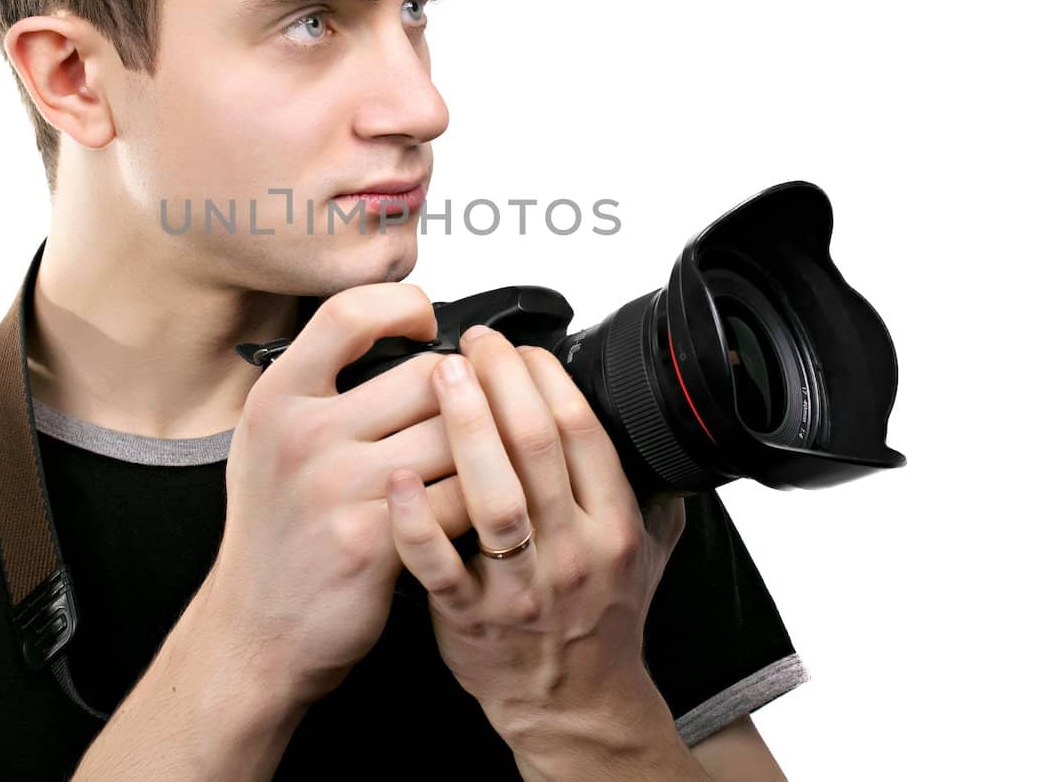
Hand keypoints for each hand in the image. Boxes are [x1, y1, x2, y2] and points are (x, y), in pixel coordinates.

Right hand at [203, 284, 476, 708]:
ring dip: (485, 450)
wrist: (256, 630)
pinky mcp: (373, 543)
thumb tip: (399, 332)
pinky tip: (476, 509)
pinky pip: (460, 499)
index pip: (349, 313)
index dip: (402, 307)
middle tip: (473, 412)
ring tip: (483, 462)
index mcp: (278, 398)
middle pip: (430, 376)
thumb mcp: (270, 438)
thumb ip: (322, 384)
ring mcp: (336, 489)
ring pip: (458, 436)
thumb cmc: (276, 533)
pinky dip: (481, 503)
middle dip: (465, 394)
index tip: (426, 324)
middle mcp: (303, 436)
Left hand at [384, 324, 686, 742]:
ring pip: (494, 495)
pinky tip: (397, 475)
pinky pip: (439, 564)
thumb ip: (647, 484)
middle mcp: (572, 551)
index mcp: (613, 525)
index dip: (545, 377)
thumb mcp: (648, 550)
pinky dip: (416, 519)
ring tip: (439, 375)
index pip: (582, 429)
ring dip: (465, 426)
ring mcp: (520, 585)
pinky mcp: (470, 616)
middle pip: (537, 446)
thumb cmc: (600, 619)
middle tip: (472, 343)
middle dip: (500, 379)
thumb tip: (648, 417)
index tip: (516, 347)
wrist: (572, 703)